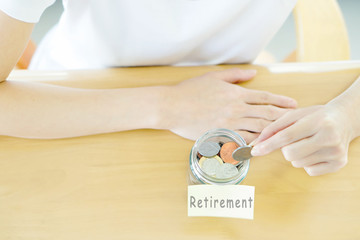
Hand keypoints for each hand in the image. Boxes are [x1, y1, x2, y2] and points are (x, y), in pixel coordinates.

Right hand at [165, 68, 296, 140]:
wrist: (172, 106)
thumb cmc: (190, 91)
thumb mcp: (213, 77)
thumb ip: (235, 75)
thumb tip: (253, 73)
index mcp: (235, 93)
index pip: (264, 97)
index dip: (281, 101)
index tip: (293, 105)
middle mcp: (236, 109)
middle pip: (266, 114)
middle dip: (284, 118)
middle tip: (297, 121)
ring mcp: (229, 123)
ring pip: (258, 129)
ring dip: (273, 132)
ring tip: (286, 135)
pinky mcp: (221, 135)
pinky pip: (243, 141)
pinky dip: (255, 143)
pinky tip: (264, 146)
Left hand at [251, 103, 353, 175]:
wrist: (345, 120)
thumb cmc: (317, 116)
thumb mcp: (296, 115)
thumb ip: (274, 127)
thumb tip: (256, 143)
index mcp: (318, 121)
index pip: (286, 136)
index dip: (268, 144)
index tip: (255, 150)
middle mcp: (329, 137)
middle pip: (290, 154)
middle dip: (285, 149)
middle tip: (296, 140)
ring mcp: (336, 152)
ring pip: (298, 163)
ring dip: (296, 155)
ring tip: (308, 144)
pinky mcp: (339, 164)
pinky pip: (309, 171)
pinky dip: (307, 163)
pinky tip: (316, 151)